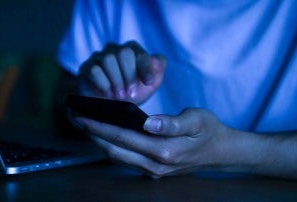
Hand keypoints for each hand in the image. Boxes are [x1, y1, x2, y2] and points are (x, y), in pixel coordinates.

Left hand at [75, 108, 231, 177]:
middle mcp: (154, 165)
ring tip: (87, 126)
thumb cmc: (208, 130)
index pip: (122, 137)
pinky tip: (106, 136)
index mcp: (163, 150)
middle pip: (114, 150)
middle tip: (77, 119)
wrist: (220, 152)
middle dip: (93, 135)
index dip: (99, 127)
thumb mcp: (196, 119)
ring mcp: (152, 171)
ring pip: (118, 157)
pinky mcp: (152, 171)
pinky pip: (126, 160)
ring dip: (100, 142)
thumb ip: (171, 122)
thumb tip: (147, 123)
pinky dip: (112, 147)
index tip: (82, 116)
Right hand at [78, 41, 165, 104]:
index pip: (140, 53)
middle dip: (130, 75)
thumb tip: (157, 60)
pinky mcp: (86, 67)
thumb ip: (158, 70)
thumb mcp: (149, 85)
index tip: (149, 83)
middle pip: (124, 53)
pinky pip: (94, 70)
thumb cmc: (131, 92)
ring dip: (117, 80)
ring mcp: (99, 57)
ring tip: (120, 95)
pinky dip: (103, 84)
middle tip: (131, 93)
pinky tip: (107, 93)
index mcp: (132, 50)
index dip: (146, 68)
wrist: (108, 106)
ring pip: (108, 60)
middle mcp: (115, 49)